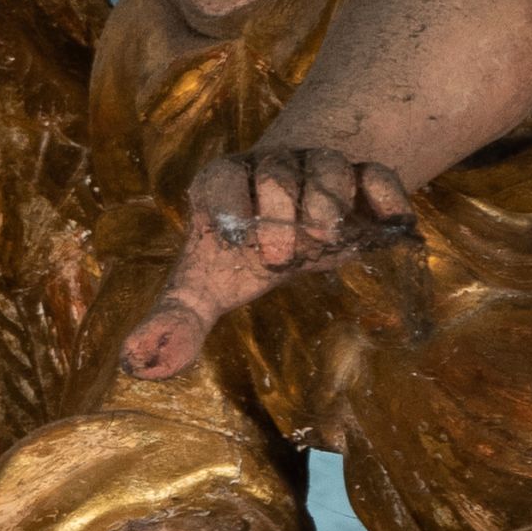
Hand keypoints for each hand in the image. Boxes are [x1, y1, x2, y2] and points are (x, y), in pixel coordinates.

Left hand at [121, 146, 415, 381]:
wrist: (300, 215)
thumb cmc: (244, 251)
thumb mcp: (207, 284)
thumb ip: (176, 319)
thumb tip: (139, 365)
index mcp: (225, 182)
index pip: (222, 178)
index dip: (228, 205)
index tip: (234, 242)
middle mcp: (272, 167)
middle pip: (277, 170)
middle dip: (281, 209)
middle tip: (282, 256)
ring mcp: (321, 169)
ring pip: (327, 165)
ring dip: (328, 200)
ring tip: (326, 240)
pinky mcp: (366, 179)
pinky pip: (379, 175)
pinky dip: (387, 196)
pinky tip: (393, 225)